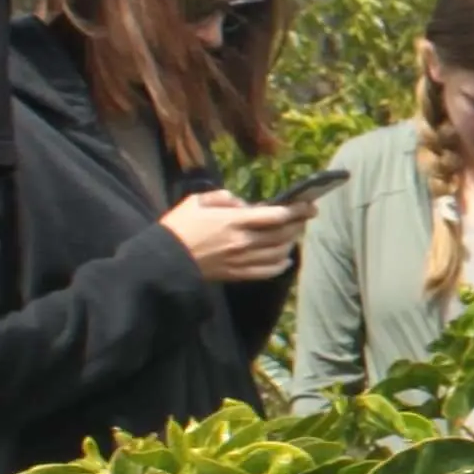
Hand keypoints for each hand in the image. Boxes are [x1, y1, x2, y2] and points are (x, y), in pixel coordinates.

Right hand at [163, 190, 304, 282]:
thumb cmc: (178, 226)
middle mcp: (242, 242)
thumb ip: (224, 198)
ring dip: (291, 243)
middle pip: (281, 234)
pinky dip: (280, 266)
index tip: (309, 204)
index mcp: (233, 221)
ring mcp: (241, 260)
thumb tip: (243, 204)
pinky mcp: (237, 275)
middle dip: (299, 224)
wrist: (164, 260)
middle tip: (307, 216)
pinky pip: (266, 272)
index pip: (275, 215)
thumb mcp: (197, 201)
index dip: (296, 210)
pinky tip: (285, 259)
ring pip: (278, 253)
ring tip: (294, 234)